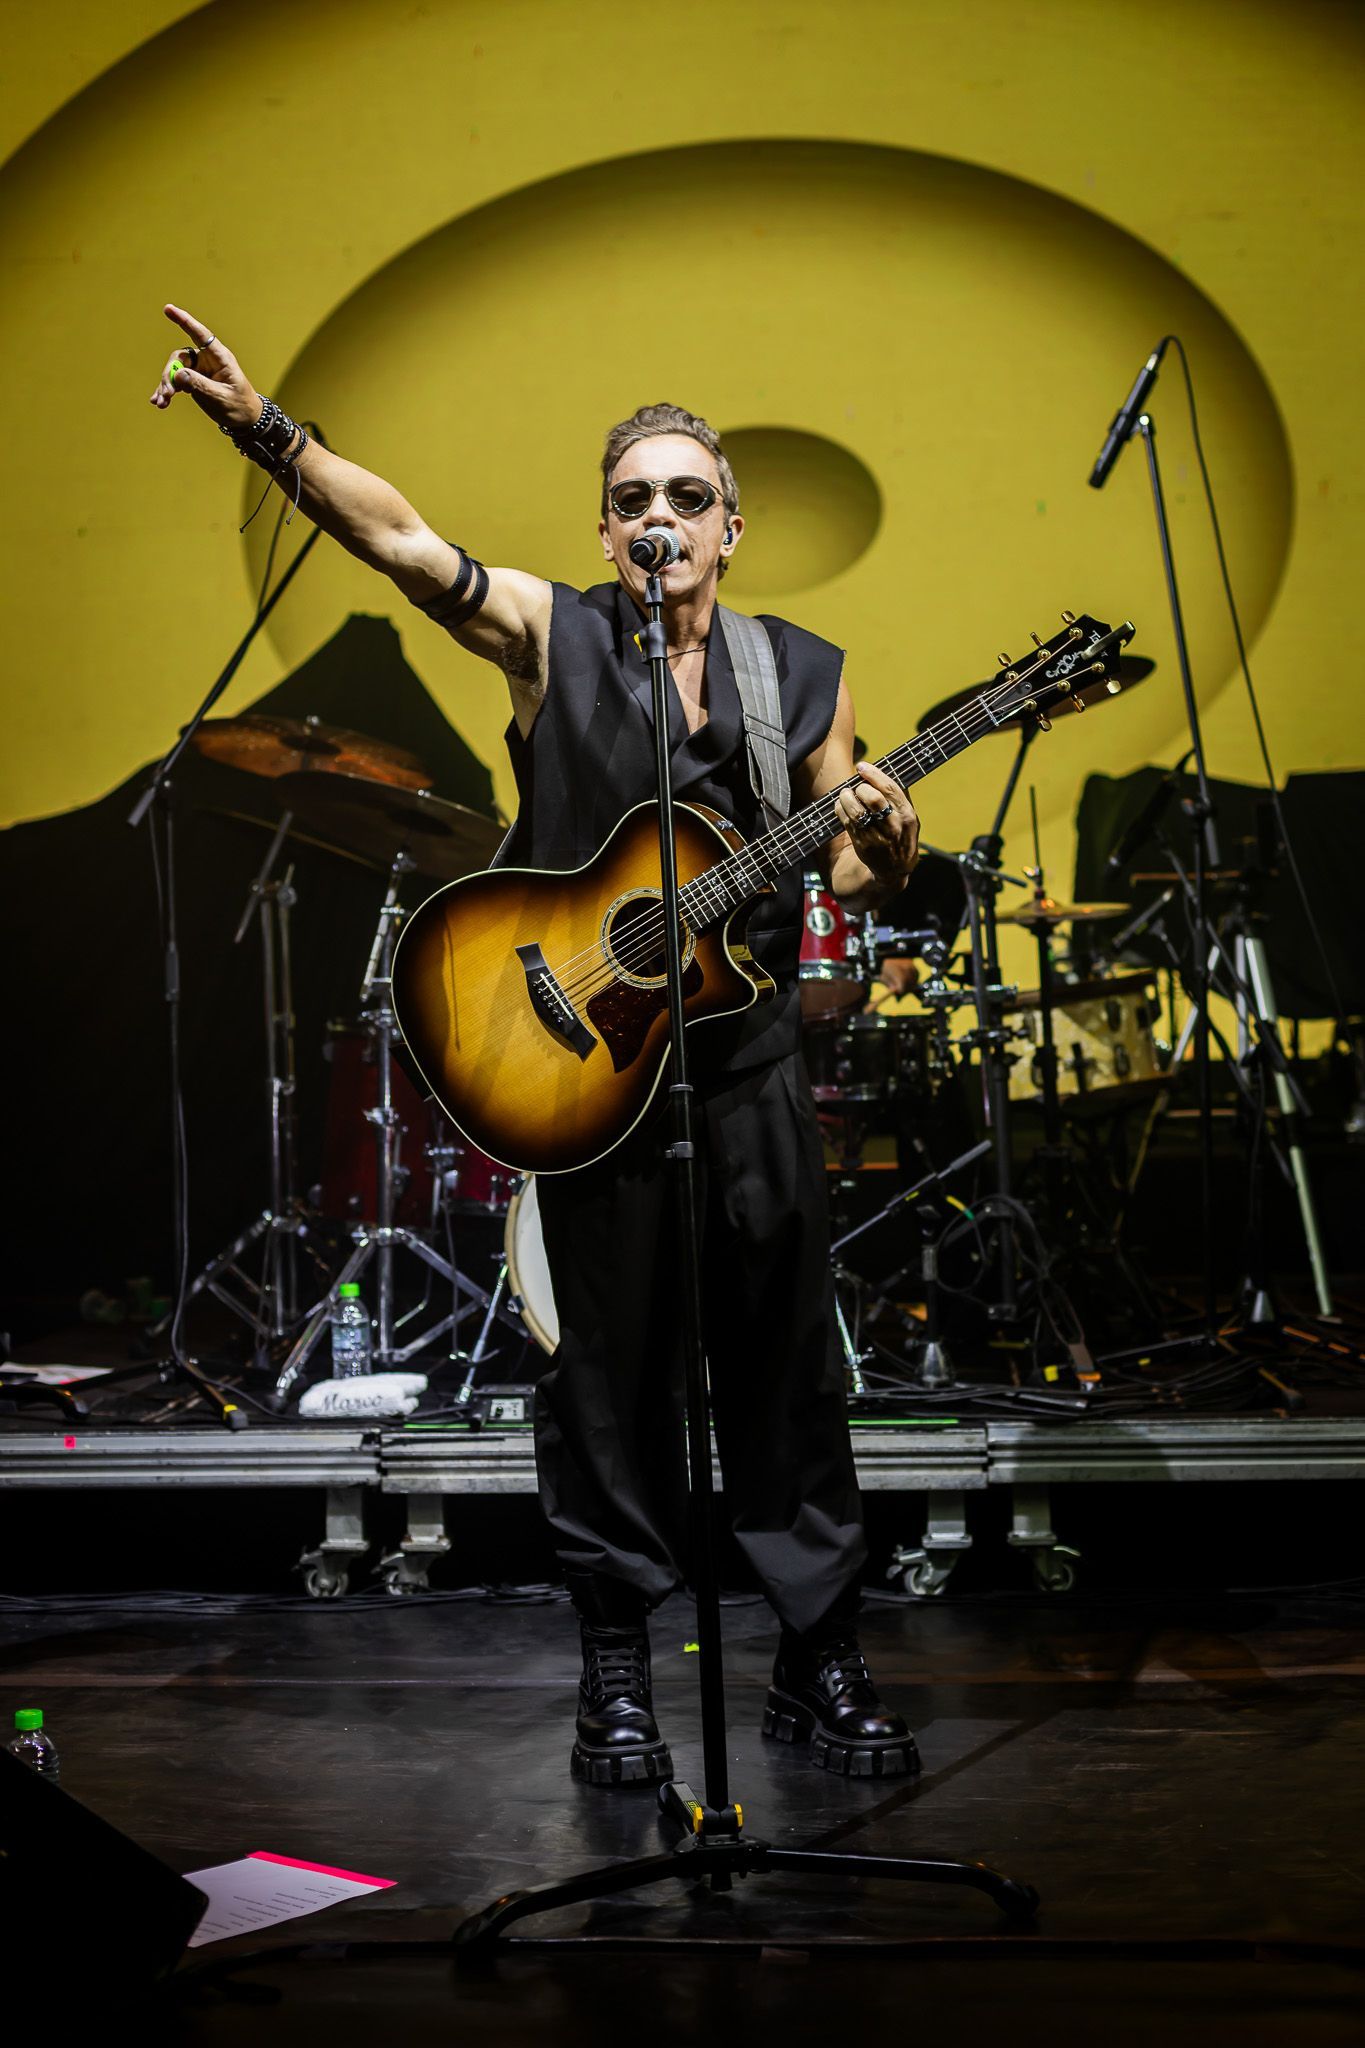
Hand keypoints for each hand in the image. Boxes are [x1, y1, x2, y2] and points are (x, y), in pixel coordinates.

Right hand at [148, 304, 260, 435]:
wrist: (245, 421)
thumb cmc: (239, 406)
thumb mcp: (221, 397)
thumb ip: (200, 385)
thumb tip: (178, 375)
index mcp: (220, 358)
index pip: (201, 335)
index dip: (184, 321)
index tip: (168, 309)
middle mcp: (208, 360)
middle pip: (180, 358)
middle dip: (170, 374)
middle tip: (167, 393)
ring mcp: (200, 370)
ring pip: (175, 370)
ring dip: (166, 385)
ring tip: (161, 402)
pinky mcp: (194, 381)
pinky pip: (176, 381)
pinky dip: (168, 391)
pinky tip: (160, 402)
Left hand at [834, 759, 919, 885]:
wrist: (895, 870)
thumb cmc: (901, 837)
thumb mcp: (909, 818)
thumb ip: (898, 798)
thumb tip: (880, 774)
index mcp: (907, 815)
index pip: (889, 789)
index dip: (873, 774)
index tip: (862, 766)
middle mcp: (893, 826)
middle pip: (873, 799)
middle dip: (861, 788)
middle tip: (857, 788)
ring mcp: (877, 837)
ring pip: (857, 811)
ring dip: (846, 798)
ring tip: (845, 794)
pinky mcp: (862, 844)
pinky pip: (847, 822)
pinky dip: (841, 810)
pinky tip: (842, 806)